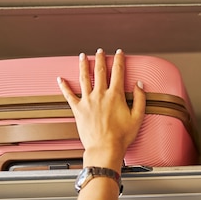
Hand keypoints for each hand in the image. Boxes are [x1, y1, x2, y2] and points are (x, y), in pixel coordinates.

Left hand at [57, 48, 145, 170]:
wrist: (105, 148)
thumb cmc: (121, 136)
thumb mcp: (137, 117)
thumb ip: (139, 99)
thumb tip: (139, 85)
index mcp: (115, 95)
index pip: (118, 72)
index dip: (119, 60)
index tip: (119, 53)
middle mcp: (100, 95)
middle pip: (99, 71)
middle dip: (100, 58)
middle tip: (100, 51)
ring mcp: (87, 101)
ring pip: (84, 78)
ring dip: (83, 65)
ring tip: (82, 56)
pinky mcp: (78, 109)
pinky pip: (69, 95)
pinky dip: (64, 86)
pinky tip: (60, 79)